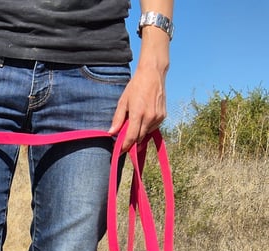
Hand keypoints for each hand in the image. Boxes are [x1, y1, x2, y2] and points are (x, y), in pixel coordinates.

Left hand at [109, 29, 169, 149]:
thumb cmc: (135, 87)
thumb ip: (118, 119)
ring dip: (139, 133)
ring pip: (146, 133)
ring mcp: (158, 117)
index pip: (131, 137)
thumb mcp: (123, 102)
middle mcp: (150, 117)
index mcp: (138, 114)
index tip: (119, 151)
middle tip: (123, 140)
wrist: (153, 74)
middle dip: (131, 141)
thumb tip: (111, 132)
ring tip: (133, 125)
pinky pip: (153, 127)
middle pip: (139, 138)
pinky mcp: (163, 116)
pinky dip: (146, 127)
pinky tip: (142, 120)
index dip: (125, 146)